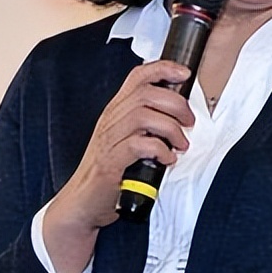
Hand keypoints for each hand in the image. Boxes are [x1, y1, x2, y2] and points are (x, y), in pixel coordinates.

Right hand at [42, 60, 195, 272]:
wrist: (82, 204)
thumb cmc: (110, 173)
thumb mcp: (127, 141)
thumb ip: (148, 125)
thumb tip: (182, 115)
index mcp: (116, 112)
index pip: (137, 77)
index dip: (163, 69)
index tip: (185, 74)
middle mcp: (111, 121)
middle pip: (146, 94)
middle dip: (176, 104)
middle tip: (189, 122)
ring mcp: (108, 141)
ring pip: (144, 116)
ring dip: (171, 129)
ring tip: (181, 144)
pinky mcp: (110, 163)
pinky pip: (139, 145)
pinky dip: (159, 150)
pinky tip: (166, 160)